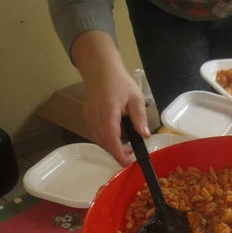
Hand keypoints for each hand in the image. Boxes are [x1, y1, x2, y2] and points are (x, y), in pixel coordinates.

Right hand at [71, 31, 150, 165]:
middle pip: (104, 143)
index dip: (119, 154)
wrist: (100, 69)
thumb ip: (139, 117)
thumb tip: (145, 135)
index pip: (111, 140)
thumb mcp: (135, 97)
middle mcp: (95, 118)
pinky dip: (104, 140)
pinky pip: (94, 134)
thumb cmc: (119, 82)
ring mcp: (88, 118)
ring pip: (98, 140)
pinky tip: (115, 137)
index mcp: (108, 114)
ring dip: (110, 147)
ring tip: (125, 146)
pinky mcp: (86, 117)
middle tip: (130, 153)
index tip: (127, 163)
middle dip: (116, 152)